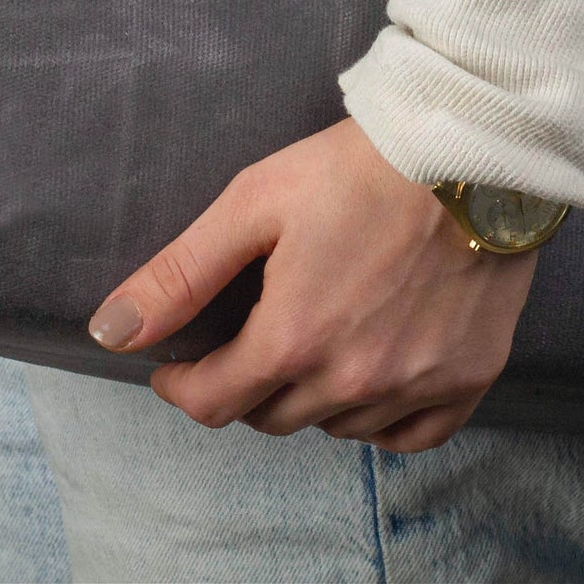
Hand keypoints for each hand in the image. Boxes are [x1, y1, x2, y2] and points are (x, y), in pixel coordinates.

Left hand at [87, 118, 537, 452]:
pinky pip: (409, 435)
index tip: (175, 366)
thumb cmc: (359, 166)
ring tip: (315, 339)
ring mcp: (414, 384)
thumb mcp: (254, 202)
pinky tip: (374, 374)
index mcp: (293, 338)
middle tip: (252, 336)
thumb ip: (181, 273)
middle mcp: (353, 379)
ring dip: (313, 395)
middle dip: (247, 383)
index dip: (182, 385)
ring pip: (336, 426)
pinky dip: (382, 417)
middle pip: (273, 416)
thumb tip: (111, 330)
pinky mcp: (468, 378)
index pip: (213, 402)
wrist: (472, 148)